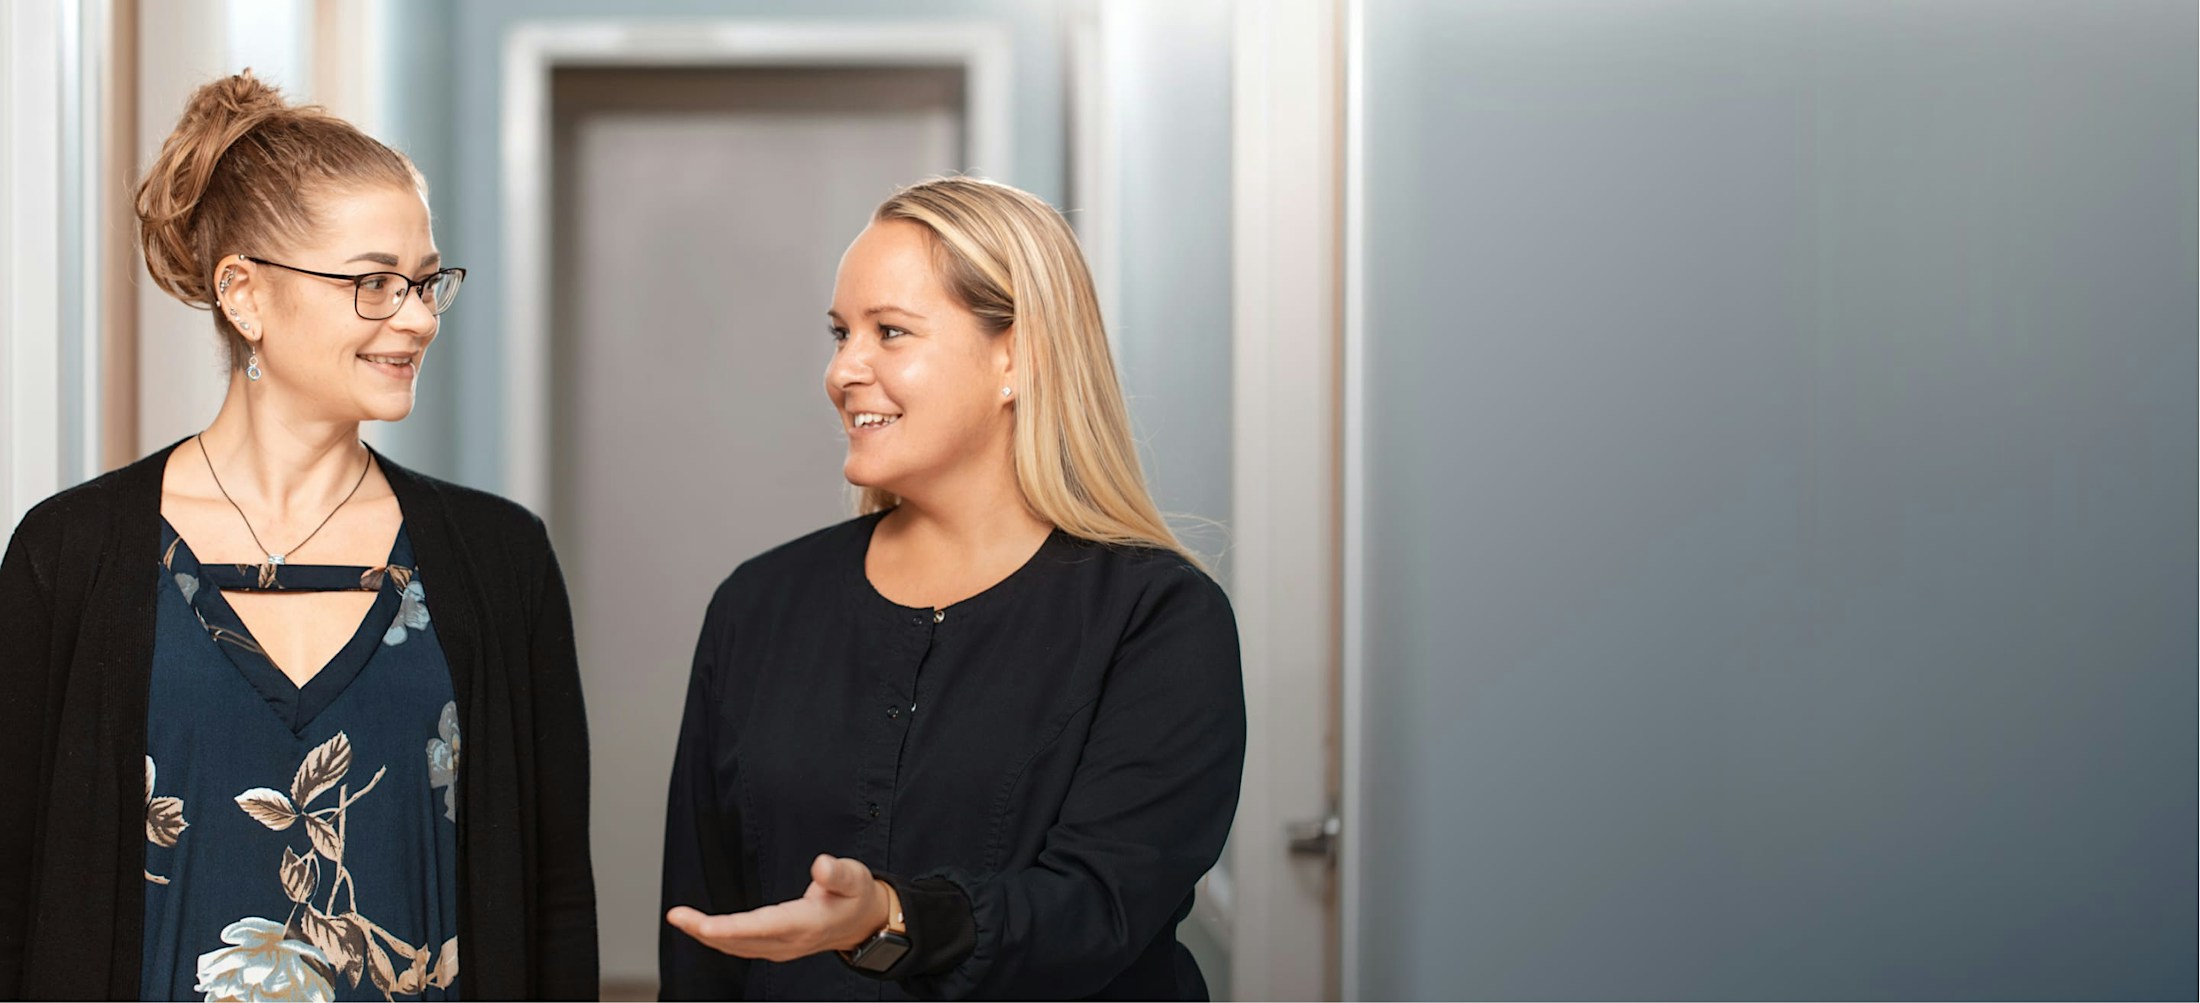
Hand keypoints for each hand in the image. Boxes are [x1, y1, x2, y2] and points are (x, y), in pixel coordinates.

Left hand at [666, 854, 891, 961]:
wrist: (865, 924)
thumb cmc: (857, 896)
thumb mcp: (857, 878)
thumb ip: (839, 873)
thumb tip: (821, 865)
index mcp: (805, 924)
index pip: (760, 928)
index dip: (729, 928)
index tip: (703, 926)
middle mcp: (788, 942)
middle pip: (739, 941)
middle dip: (705, 930)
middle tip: (676, 916)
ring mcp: (780, 948)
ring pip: (735, 947)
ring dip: (706, 935)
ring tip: (680, 919)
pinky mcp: (775, 947)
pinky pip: (740, 947)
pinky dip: (718, 938)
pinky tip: (701, 928)